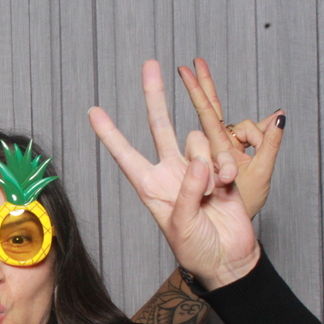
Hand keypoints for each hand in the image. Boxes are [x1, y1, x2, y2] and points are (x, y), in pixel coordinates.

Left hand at [88, 60, 283, 289]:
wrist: (229, 259)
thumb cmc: (197, 251)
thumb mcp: (182, 226)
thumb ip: (187, 193)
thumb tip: (199, 163)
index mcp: (150, 187)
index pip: (125, 155)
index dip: (110, 133)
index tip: (93, 111)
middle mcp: (169, 173)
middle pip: (159, 126)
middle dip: (155, 96)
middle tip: (150, 65)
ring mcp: (195, 169)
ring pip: (196, 141)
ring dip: (206, 164)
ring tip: (210, 194)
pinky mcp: (221, 169)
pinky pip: (221, 152)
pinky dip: (225, 169)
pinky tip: (225, 188)